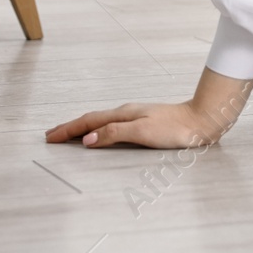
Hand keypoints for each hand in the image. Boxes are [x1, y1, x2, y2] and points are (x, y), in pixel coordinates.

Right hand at [45, 68, 252, 148]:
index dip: (68, 130)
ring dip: (83, 128)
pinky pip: (112, 125)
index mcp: (123, 114)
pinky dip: (98, 130)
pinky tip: (101, 134)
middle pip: (92, 120)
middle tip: (51, 135)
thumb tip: (88, 139)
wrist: (202, 120)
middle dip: (70, 127)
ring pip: (102, 122)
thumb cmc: (175, 128)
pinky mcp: (145, 123)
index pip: (89, 122)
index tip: (49, 137)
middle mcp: (127, 113)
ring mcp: (136, 116)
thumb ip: (114, 134)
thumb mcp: (143, 132)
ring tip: (70, 134)